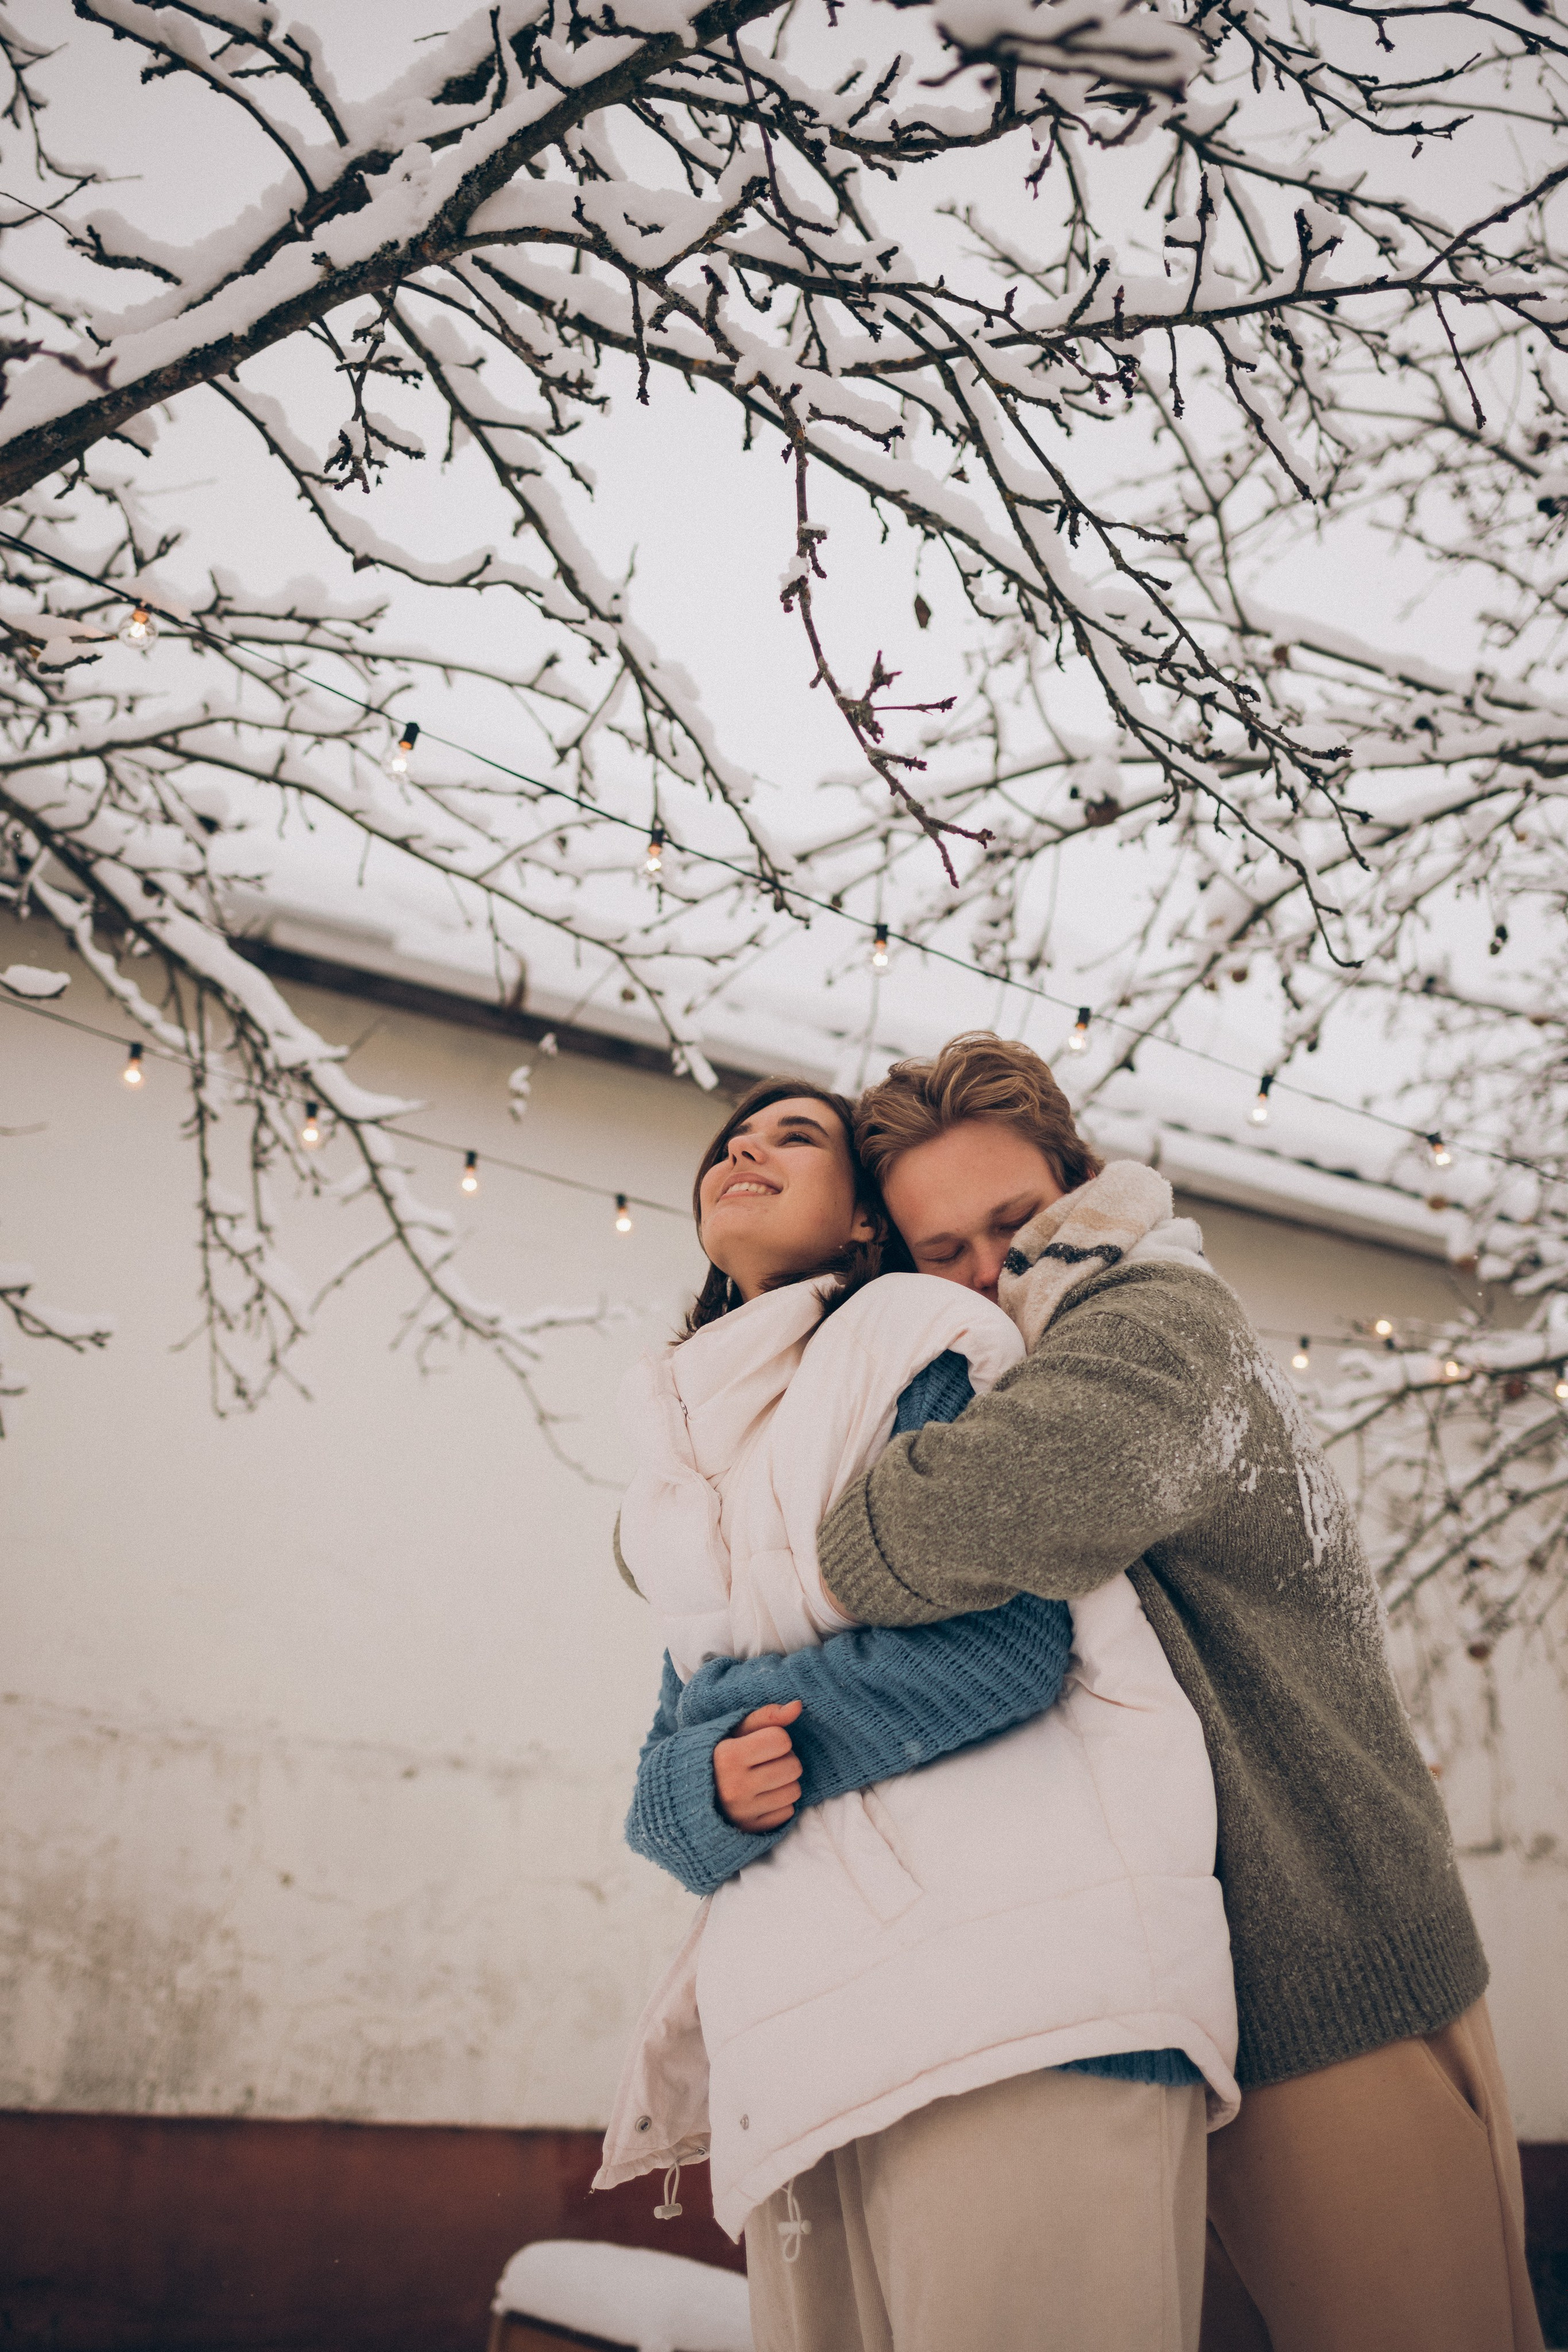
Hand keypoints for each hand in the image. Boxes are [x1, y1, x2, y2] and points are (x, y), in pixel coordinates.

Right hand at [714, 1700, 802, 1831]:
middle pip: (793, 1766)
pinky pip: (787, 1812)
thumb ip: (766, 1716)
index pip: (781, 1740)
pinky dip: (780, 1803)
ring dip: (785, 1782)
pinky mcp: (751, 1830)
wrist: (690, 1793)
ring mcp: (743, 1812)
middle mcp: (735, 1787)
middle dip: (785, 1759)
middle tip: (766, 1761)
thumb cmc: (717, 1755)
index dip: (777, 1738)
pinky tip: (763, 1796)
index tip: (762, 1742)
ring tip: (765, 1777)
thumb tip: (798, 1706)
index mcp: (727, 1757)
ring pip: (794, 1791)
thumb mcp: (734, 1730)